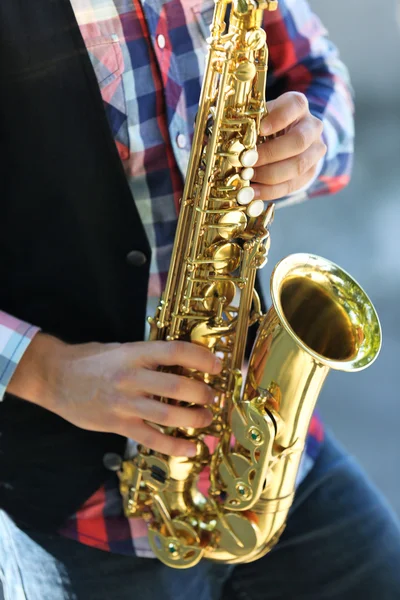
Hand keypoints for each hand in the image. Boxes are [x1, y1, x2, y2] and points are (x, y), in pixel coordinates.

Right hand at [7, 334, 221, 456]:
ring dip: (194, 419)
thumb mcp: (121, 349)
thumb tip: (182, 361)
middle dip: (203, 393)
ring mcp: (124, 404)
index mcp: (134, 354)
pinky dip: (174, 446)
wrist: (54, 377)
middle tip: (213, 396)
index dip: (201, 358)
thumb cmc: (90, 360)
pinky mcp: (118, 425)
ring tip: (206, 419)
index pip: (175, 352)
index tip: (218, 364)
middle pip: (178, 387)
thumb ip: (148, 355)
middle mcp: (131, 378)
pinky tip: (191, 449)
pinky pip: (151, 439)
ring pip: (168, 415)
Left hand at [251, 92, 326, 200]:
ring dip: (269, 175)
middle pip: (298, 141)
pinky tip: (254, 192)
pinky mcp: (310, 173)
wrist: (287, 139)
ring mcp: (315, 151)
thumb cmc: (266, 126)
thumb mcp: (259, 117)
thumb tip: (229, 138)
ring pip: (297, 166)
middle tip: (247, 161)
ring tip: (248, 178)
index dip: (278, 118)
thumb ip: (248, 123)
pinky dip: (270, 191)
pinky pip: (292, 185)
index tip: (260, 129)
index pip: (294, 106)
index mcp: (298, 106)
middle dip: (270, 154)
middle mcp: (311, 127)